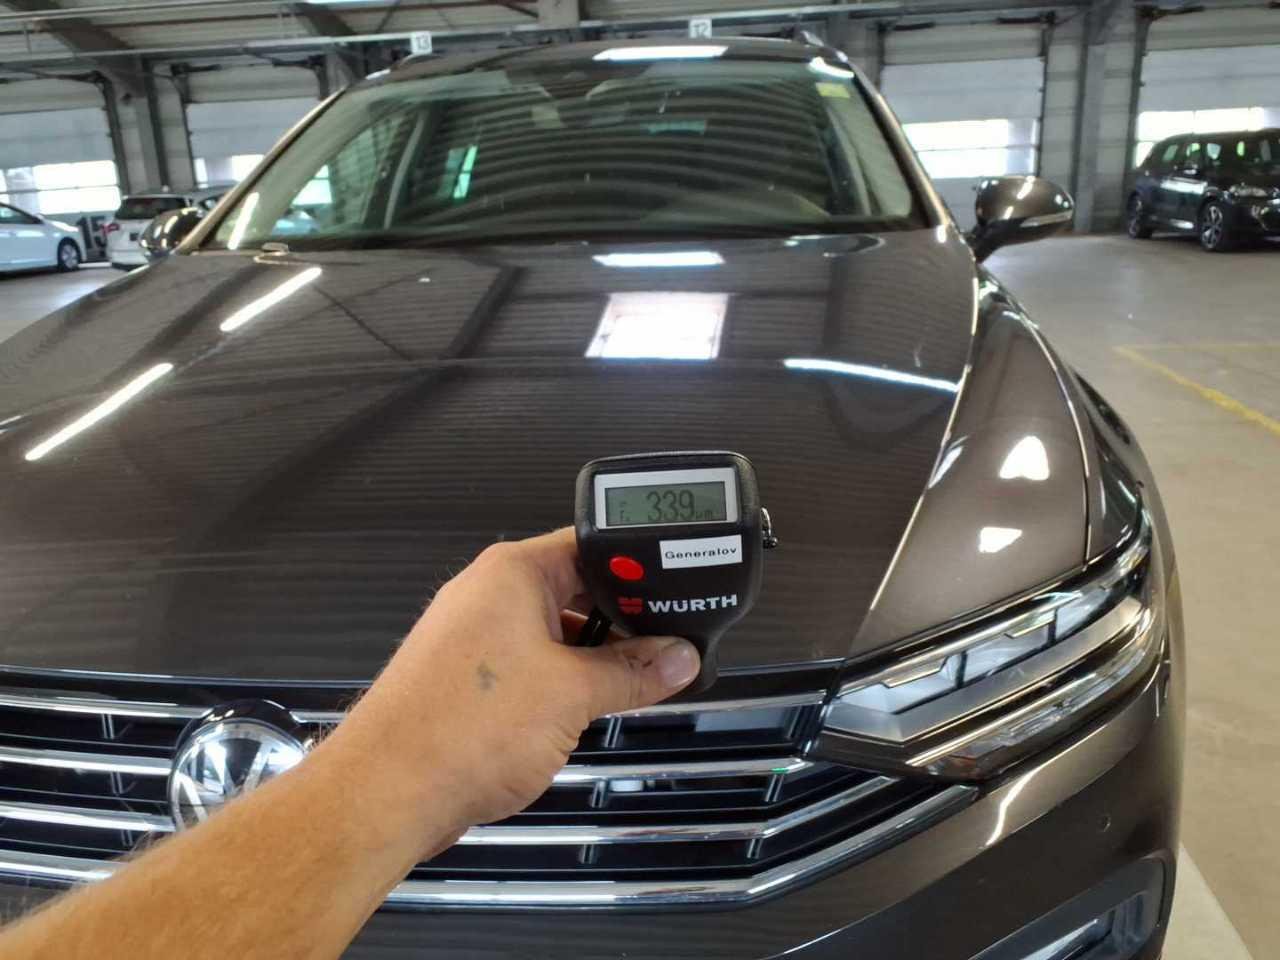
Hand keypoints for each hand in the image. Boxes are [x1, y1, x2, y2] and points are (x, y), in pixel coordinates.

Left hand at [326, 528, 700, 849]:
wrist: (387, 792)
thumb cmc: (465, 728)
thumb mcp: (572, 694)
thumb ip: (632, 672)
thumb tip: (677, 656)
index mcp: (512, 573)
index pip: (591, 546)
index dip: (639, 567)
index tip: (679, 594)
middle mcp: (489, 595)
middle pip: (576, 590)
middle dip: (622, 620)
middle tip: (670, 645)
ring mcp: (475, 638)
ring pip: (554, 633)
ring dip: (593, 658)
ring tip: (635, 684)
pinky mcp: (468, 680)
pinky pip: (531, 666)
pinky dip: (563, 683)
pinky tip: (586, 711)